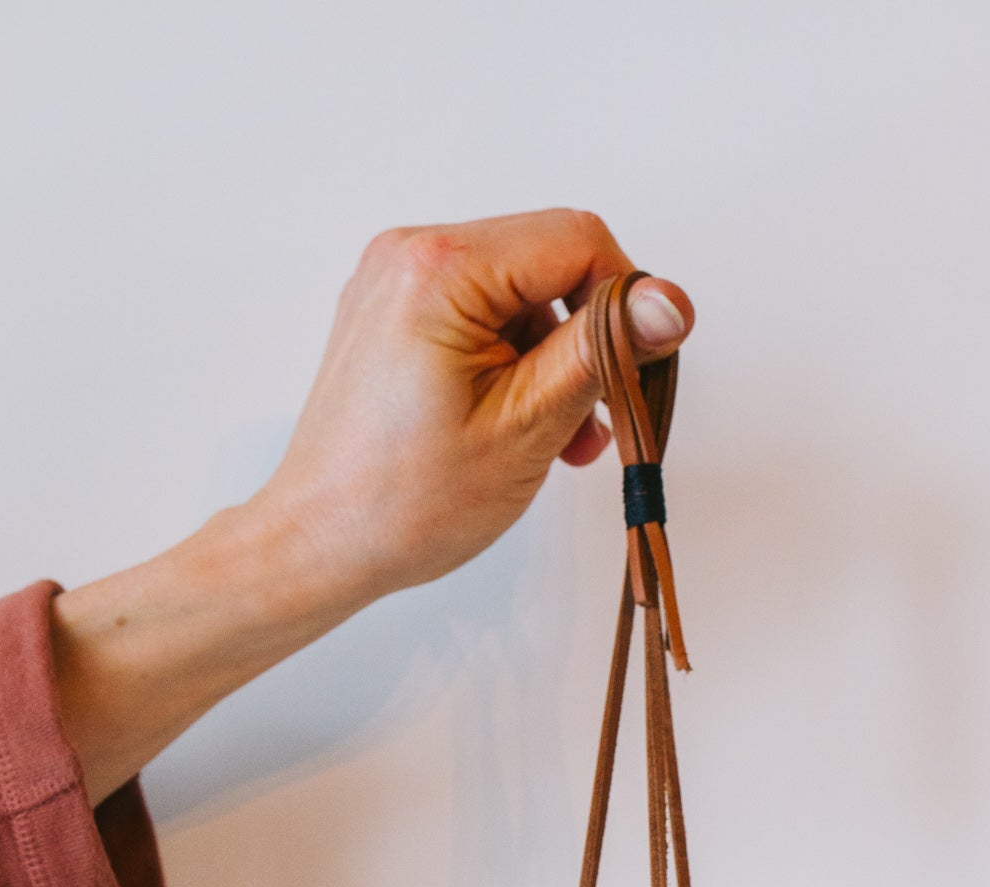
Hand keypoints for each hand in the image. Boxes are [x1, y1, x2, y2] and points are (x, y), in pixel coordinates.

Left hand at [51, 210, 692, 804]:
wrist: (320, 544)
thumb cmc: (406, 502)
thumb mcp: (527, 425)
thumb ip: (602, 350)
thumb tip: (670, 301)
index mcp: (441, 268)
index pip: (576, 239)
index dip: (627, 298)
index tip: (644, 367)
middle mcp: (411, 254)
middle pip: (548, 259)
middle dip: (589, 335)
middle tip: (600, 418)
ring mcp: (397, 281)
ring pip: (520, 291)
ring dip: (555, 357)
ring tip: (559, 438)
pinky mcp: (393, 312)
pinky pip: (481, 313)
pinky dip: (515, 362)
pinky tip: (522, 423)